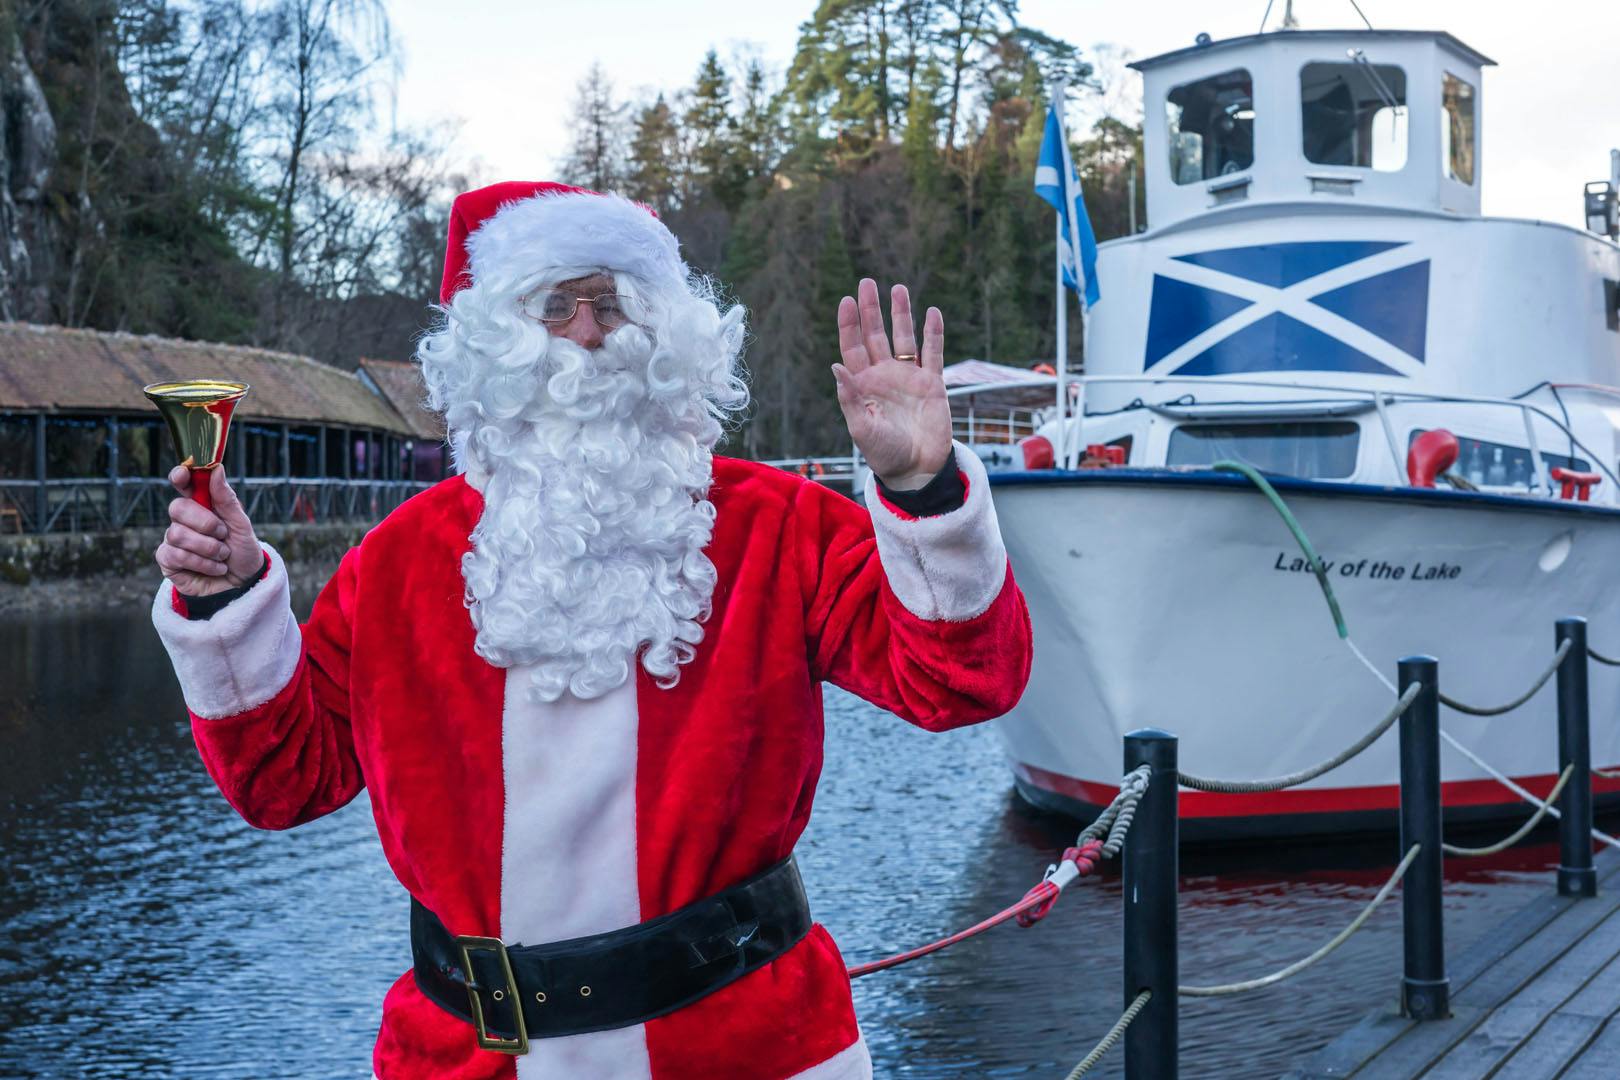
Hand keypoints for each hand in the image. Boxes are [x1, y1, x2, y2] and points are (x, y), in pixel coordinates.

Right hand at [155, 466, 263, 595]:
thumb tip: (216, 469)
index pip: (184, 484)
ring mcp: (174, 540)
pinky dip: (202, 563)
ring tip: (223, 555)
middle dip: (205, 523)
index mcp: (203, 505)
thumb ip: (226, 499)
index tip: (184, 474)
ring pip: (177, 534)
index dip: (180, 476)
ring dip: (208, 547)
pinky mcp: (169, 561)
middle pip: (177, 508)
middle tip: (223, 535)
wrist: (243, 586)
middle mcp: (185, 520)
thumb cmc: (243, 552)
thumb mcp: (241, 525)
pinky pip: (176, 555)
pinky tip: (215, 568)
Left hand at [833, 278, 951, 489]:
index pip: (853, 347)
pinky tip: (932, 313)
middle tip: (867, 282)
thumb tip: (837, 366)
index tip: (847, 302)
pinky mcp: (933, 384)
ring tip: (898, 288)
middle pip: (876, 335)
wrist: (916, 470)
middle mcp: (884, 376)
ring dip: (901, 314)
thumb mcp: (862, 429)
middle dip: (871, 310)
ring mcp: (909, 378)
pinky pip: (933, 353)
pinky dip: (933, 333)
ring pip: (904, 338)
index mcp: (863, 385)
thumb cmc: (884, 453)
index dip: (849, 325)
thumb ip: (850, 399)